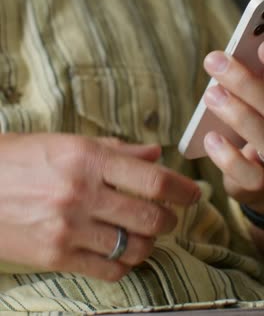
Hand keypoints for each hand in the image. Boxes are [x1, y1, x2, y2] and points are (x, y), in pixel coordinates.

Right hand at [0, 133, 199, 280]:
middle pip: (150, 217)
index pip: (152, 179)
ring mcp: (69, 229)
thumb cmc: (21, 159)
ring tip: (145, 234)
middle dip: (169, 220)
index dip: (182, 188)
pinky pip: (108, 269)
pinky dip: (124, 263)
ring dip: (148, 243)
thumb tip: (154, 153)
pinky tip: (120, 252)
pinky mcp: (56, 257)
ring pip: (133, 247)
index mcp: (87, 158)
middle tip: (169, 216)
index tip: (194, 193)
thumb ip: (115, 150)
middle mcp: (82, 194)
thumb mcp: (66, 143)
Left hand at [203, 44, 263, 214]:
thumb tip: (246, 51)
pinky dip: (229, 158)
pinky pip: (249, 177)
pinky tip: (211, 139)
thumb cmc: (258, 129)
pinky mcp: (262, 188)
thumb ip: (254, 87)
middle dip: (246, 83)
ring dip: (237, 114)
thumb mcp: (257, 104)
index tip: (259, 47)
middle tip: (215, 60)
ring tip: (211, 94)